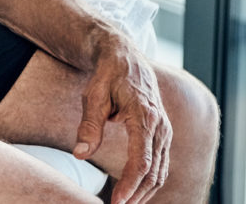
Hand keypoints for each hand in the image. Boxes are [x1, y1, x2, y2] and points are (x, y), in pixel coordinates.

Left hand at [75, 31, 170, 203]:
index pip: (141, 161)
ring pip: (160, 171)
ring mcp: (165, 131)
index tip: (117, 202)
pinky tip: (133, 191)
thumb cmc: (107, 75)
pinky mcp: (163, 134)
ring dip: (144, 192)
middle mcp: (161, 126)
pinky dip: (149, 181)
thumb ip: (89, 125)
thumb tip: (81, 154)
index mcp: (145, 116)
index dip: (130, 185)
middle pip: (154, 172)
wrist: (125, 57)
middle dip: (137, 195)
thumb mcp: (93, 96)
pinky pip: (160, 164)